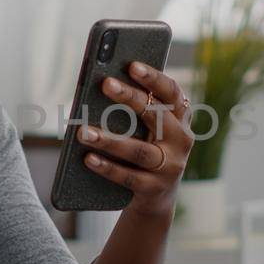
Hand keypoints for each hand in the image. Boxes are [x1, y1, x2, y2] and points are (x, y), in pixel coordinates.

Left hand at [77, 61, 192, 217]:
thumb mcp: (147, 128)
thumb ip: (135, 110)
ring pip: (139, 150)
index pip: (171, 92)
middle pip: (155, 116)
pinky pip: (129, 177)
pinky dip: (107, 167)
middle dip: (130, 98)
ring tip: (82, 131)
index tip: (132, 65)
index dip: (154, 78)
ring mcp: (170, 166)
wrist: (155, 197)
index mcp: (180, 118)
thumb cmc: (144, 148)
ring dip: (109, 140)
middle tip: (105, 84)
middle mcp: (181, 140)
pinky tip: (88, 158)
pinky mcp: (155, 189)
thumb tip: (101, 86)